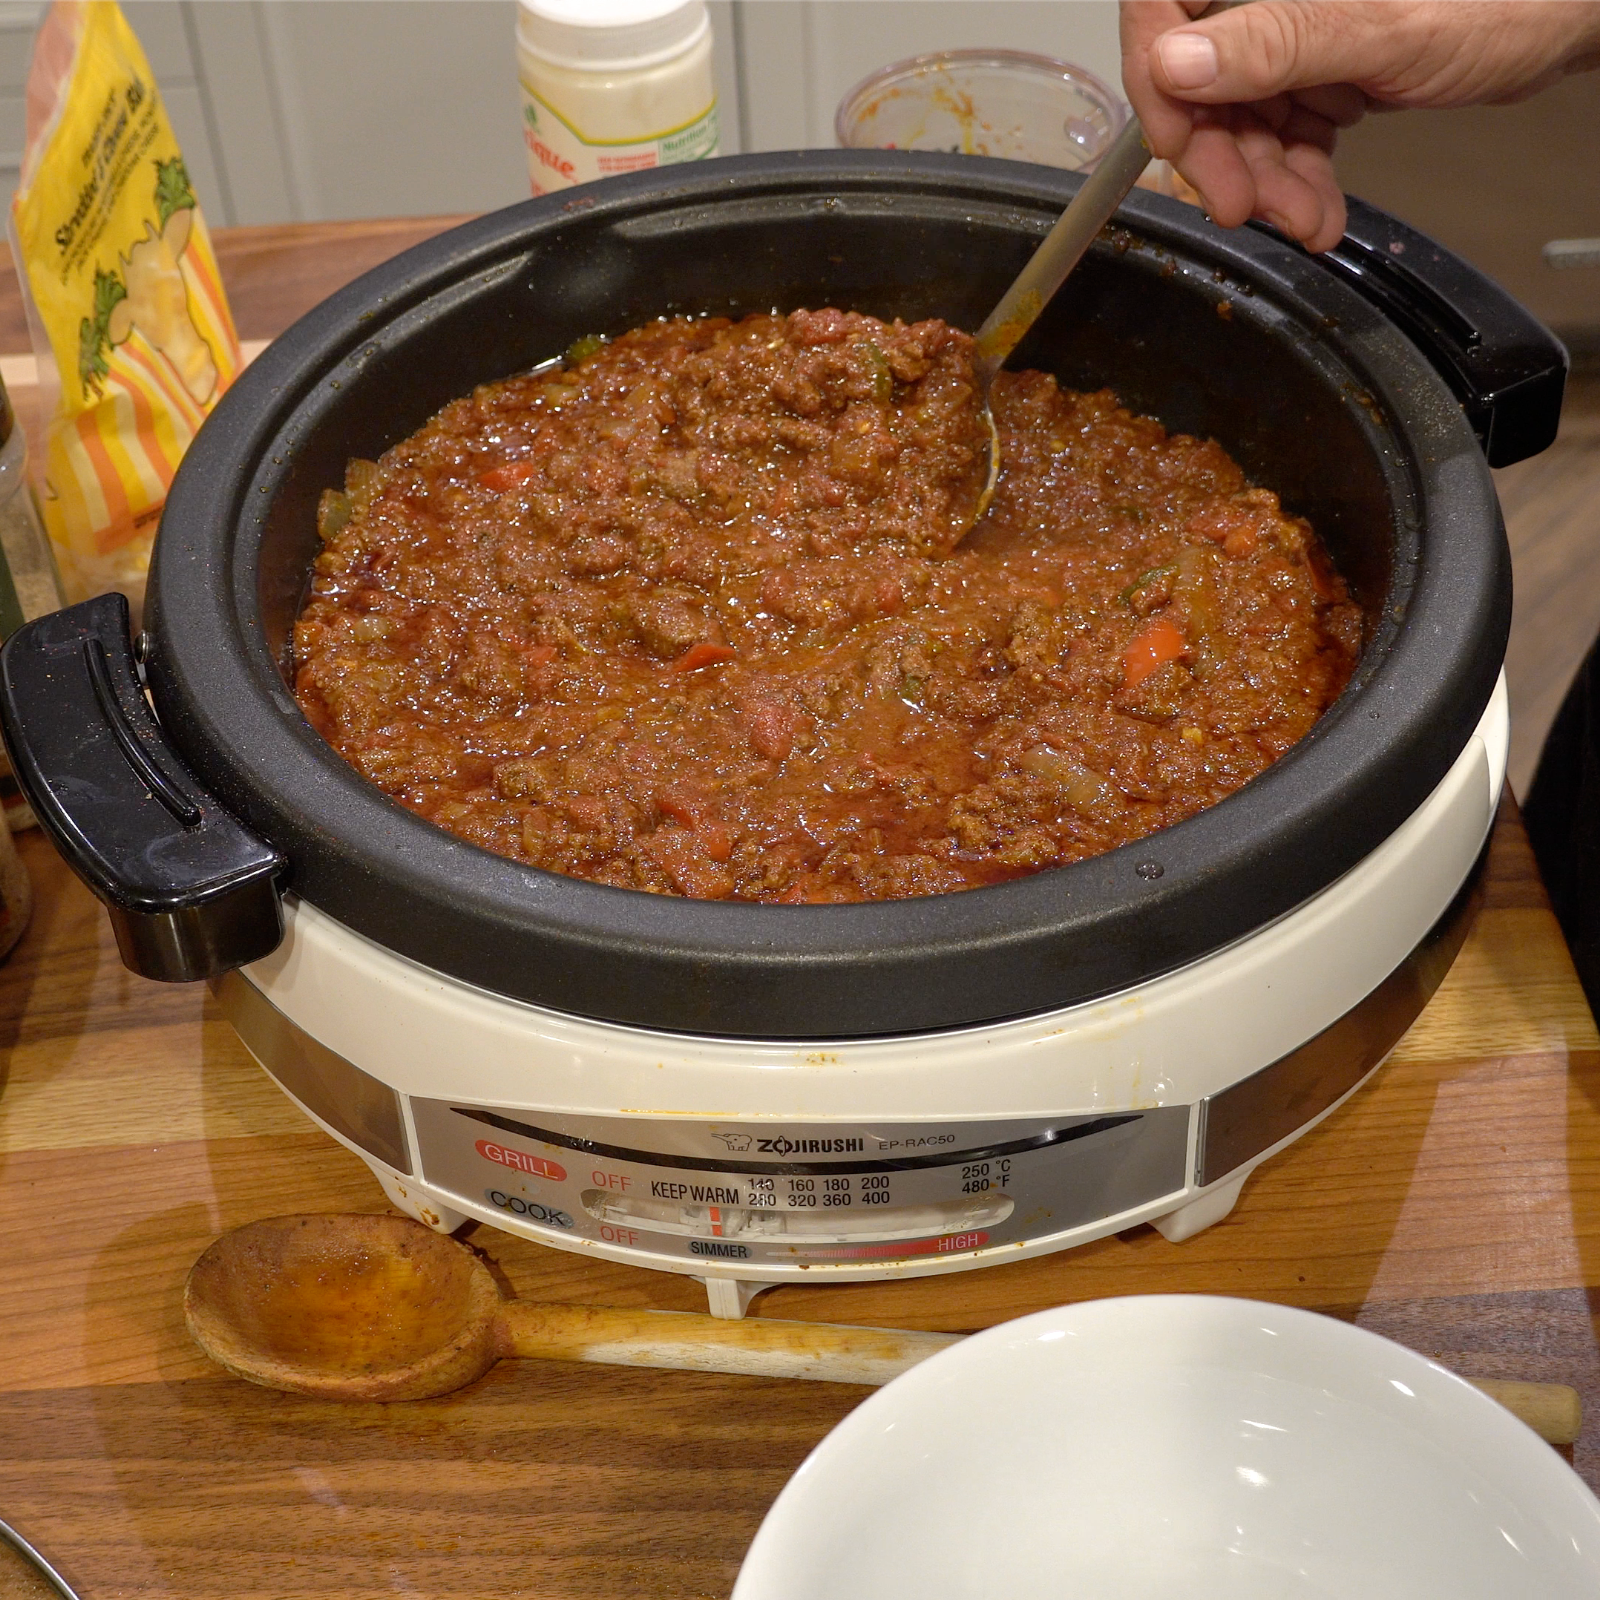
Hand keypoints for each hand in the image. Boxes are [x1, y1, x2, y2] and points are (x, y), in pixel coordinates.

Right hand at [1121, 1, 1599, 251]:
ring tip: (1303, 222)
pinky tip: (1316, 210)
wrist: (1569, 14)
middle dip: (1222, 154)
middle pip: (1198, 73)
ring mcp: (1296, 25)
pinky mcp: (1322, 64)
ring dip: (1264, 182)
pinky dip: (1295, 179)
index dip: (1156, 77)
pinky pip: (1282, 129)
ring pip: (1238, 113)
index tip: (1177, 140)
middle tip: (1244, 207)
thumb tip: (1177, 62)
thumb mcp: (1379, 26)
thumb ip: (1273, 42)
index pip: (1163, 3)